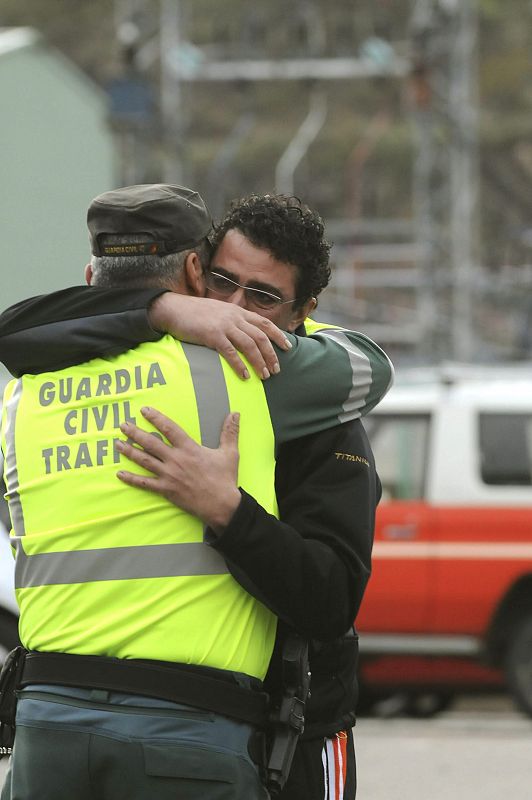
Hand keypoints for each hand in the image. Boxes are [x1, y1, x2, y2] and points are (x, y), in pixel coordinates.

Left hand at [116, 406, 241, 532]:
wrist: (221, 504)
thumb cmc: (225, 478)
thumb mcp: (230, 453)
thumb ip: (230, 432)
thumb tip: (235, 414)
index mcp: (189, 448)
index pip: (169, 429)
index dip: (156, 418)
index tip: (144, 411)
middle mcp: (176, 460)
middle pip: (151, 443)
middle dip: (135, 433)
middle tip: (123, 425)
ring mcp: (169, 475)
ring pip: (144, 461)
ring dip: (129, 452)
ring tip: (117, 444)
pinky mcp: (166, 490)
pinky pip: (145, 484)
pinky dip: (132, 479)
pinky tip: (120, 474)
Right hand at [149, 293, 291, 379]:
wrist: (173, 309)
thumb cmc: (194, 313)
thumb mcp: (219, 311)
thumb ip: (232, 320)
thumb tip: (243, 332)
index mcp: (237, 312)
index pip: (264, 323)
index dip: (278, 335)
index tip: (287, 347)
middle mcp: (234, 318)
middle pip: (260, 337)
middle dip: (271, 354)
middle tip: (276, 369)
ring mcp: (223, 326)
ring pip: (249, 345)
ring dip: (259, 361)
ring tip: (265, 375)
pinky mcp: (212, 336)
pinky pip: (230, 352)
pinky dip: (239, 365)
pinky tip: (245, 375)